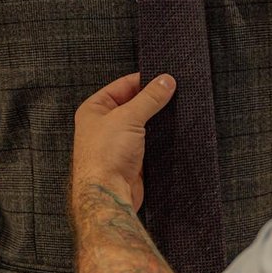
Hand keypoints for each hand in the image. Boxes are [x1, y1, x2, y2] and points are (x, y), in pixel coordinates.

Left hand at [71, 73, 177, 211]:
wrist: (108, 194)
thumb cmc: (104, 157)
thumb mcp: (128, 117)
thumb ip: (149, 98)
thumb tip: (165, 81)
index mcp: (95, 109)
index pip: (123, 85)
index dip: (144, 80)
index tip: (165, 78)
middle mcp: (104, 124)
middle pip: (134, 103)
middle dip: (153, 100)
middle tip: (174, 92)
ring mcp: (118, 142)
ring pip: (143, 123)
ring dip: (158, 119)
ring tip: (176, 110)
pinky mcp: (131, 157)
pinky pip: (149, 140)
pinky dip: (160, 136)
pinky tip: (173, 130)